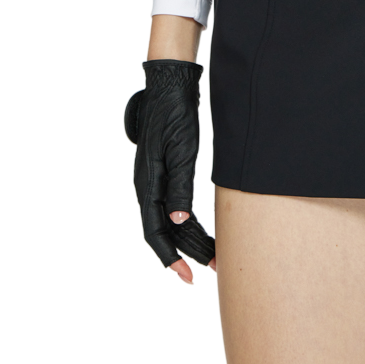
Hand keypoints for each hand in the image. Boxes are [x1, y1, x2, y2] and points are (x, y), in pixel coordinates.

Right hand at [123, 59, 216, 283]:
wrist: (171, 87)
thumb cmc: (177, 116)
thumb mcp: (182, 150)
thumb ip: (178, 186)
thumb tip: (175, 222)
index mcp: (149, 184)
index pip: (156, 232)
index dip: (170, 257)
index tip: (188, 276)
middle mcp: (148, 186)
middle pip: (167, 231)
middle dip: (189, 252)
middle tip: (213, 270)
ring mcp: (154, 180)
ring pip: (172, 221)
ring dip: (192, 240)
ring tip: (216, 257)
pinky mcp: (164, 172)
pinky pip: (174, 206)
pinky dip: (190, 222)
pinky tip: (204, 230)